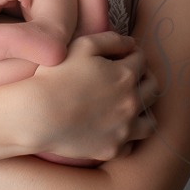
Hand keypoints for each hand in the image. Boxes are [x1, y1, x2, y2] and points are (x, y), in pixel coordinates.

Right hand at [26, 31, 157, 161]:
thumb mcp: (82, 46)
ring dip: (144, 112)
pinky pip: (131, 146)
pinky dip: (127, 138)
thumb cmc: (56, 76)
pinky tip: (115, 130)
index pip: (141, 59)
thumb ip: (111, 39)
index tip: (123, 56)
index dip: (132, 54)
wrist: (38, 114)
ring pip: (150, 122)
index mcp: (126, 75)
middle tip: (130, 77)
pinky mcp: (112, 149)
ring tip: (129, 107)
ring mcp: (124, 129)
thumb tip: (131, 43)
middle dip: (144, 78)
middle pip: (152, 88)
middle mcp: (132, 103)